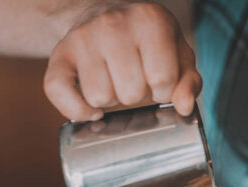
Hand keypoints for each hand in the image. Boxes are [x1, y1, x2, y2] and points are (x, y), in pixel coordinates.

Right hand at [44, 1, 201, 120]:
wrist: (105, 15)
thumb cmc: (149, 42)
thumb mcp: (179, 55)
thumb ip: (188, 82)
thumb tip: (185, 107)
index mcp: (151, 21)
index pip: (163, 80)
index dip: (164, 91)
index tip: (159, 80)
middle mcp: (114, 24)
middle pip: (131, 93)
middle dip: (137, 96)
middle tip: (135, 79)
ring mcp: (83, 38)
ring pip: (99, 98)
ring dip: (111, 100)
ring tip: (115, 81)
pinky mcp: (59, 54)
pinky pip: (58, 92)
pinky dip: (76, 110)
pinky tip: (92, 108)